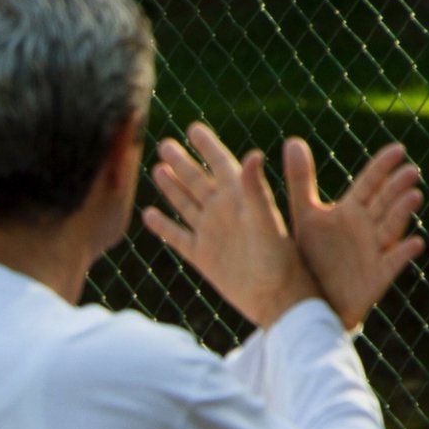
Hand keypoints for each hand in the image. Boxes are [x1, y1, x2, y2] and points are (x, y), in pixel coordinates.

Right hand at [142, 123, 322, 328]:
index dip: (207, 145)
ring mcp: (211, 233)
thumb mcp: (267, 221)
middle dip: (182, 162)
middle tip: (165, 144)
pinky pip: (177, 237)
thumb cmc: (279, 260)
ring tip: (157, 170)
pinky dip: (163, 226)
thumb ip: (255, 189)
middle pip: (197, 180)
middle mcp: (224, 212)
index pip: (221, 163)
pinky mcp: (203, 256)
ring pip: (186, 204)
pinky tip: (149, 215)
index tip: (193, 128)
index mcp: (240, 198)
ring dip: (172, 187)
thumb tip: (253, 154)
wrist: (276, 300)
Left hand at [285, 138, 426, 330]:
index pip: (369, 183)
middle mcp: (367, 227)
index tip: (398, 148)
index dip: (382, 167)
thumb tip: (293, 140)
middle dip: (397, 187)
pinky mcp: (377, 276)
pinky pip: (392, 263)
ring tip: (414, 195)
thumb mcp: (304, 215)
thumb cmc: (311, 255)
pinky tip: (415, 243)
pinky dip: (403, 253)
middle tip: (411, 170)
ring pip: (391, 228)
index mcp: (351, 210)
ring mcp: (375, 250)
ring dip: (402, 213)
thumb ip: (300, 180)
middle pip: (384, 202)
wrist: (311, 301)